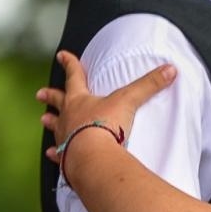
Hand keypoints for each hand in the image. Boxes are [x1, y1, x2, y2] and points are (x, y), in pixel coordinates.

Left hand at [35, 50, 174, 174]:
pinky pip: (58, 153)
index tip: (62, 55)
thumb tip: (170, 69)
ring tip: (44, 120)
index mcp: (81, 99)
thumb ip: (149, 85)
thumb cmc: (105, 126)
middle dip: (50, 95)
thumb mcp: (129, 101)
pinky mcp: (66, 156)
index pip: (74, 75)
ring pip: (55, 126)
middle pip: (57, 101)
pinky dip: (55, 153)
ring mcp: (64, 136)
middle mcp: (68, 116)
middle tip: (40, 93)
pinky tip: (52, 154)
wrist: (93, 156)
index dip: (70, 64)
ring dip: (50, 122)